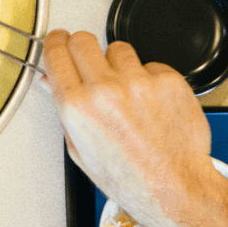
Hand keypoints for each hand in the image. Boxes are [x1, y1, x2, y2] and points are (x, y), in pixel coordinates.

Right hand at [42, 29, 222, 226]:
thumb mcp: (80, 149)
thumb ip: (65, 109)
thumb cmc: (129, 178)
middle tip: (88, 58)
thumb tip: (53, 80)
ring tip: (127, 92)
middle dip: (81, 46)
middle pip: (83, 40)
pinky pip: (151, 64)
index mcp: (77, 108)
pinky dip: (149, 78)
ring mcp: (139, 83)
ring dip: (119, 64)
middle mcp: (106, 90)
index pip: (57, 52)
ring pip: (119, 49)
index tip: (59, 40)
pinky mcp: (168, 81)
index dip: (56, 42)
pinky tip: (151, 102)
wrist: (174, 187)